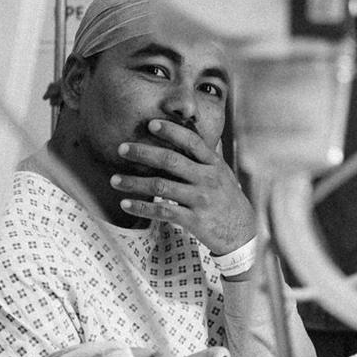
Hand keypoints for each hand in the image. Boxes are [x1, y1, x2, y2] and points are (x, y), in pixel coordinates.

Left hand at [112, 118, 256, 256]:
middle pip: (171, 161)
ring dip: (134, 183)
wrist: (242, 232)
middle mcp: (207, 179)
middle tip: (122, 148)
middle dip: (143, 153)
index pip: (192, 142)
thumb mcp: (222, 173)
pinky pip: (163, 211)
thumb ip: (204, 156)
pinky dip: (142, 207)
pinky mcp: (194, 220)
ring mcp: (201, 200)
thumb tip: (186, 132)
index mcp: (214, 164)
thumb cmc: (226, 198)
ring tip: (114, 180)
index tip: (150, 124)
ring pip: (161, 187)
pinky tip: (126, 203)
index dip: (171, 131)